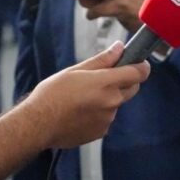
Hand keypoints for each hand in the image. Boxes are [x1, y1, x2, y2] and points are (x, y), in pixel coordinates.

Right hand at [28, 41, 149, 148]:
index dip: (141, 66)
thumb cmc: (53, 94)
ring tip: (82, 98)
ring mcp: (107, 119)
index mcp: (106, 83)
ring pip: (116, 103)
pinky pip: (106, 118)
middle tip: (103, 78)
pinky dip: (99, 113)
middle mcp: (111, 102)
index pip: (138, 73)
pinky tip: (79, 111)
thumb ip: (102, 60)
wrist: (38, 124)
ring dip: (107, 98)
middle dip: (124, 81)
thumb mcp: (76, 70)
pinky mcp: (101, 132)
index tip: (138, 62)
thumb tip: (119, 48)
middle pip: (132, 88)